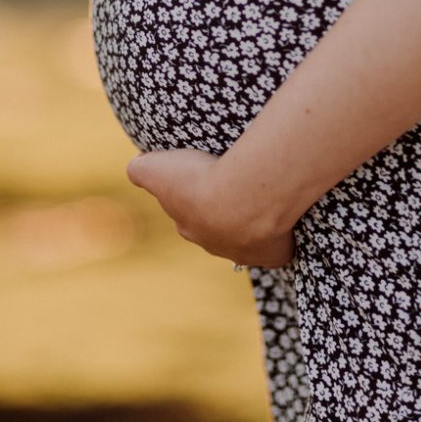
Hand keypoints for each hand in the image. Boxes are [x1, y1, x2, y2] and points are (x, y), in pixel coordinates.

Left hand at [126, 147, 296, 268]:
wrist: (243, 197)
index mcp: (189, 226)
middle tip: (236, 184)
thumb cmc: (200, 179)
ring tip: (263, 196)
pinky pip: (278, 249)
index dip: (194, 194)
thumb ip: (140, 169)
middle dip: (224, 211)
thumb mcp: (156, 167)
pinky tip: (285, 218)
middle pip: (218, 228)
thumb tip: (135, 167)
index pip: (187, 213)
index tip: (204, 176)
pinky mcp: (275, 254)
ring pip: (248, 239)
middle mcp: (215, 244)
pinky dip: (282, 237)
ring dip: (254, 221)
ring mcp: (246, 253)